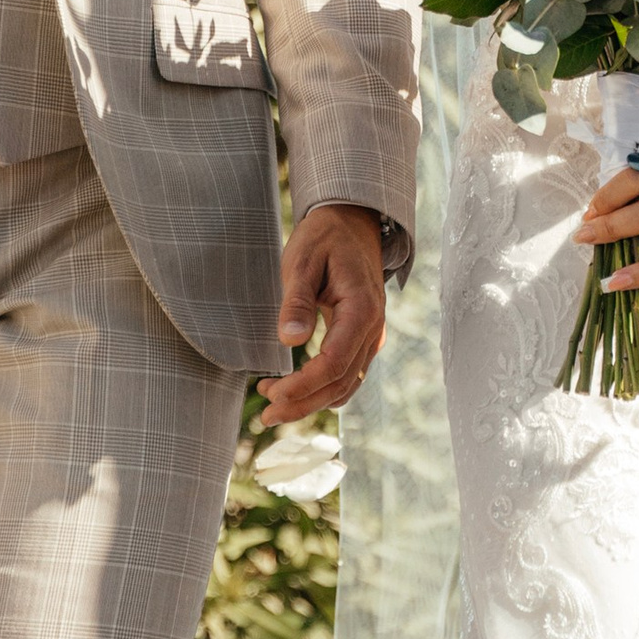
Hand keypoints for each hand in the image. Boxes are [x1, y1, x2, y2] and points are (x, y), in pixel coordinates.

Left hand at [259, 203, 386, 420]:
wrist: (351, 224)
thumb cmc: (324, 239)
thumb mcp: (303, 261)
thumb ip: (297, 301)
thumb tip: (290, 341)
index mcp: (361, 310)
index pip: (334, 364)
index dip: (303, 386)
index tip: (272, 394)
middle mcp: (372, 329)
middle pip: (341, 383)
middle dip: (303, 403)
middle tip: (266, 415)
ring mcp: (371, 336)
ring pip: (346, 385)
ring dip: (312, 402)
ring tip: (274, 409)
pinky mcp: (362, 339)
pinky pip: (348, 375)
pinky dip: (323, 391)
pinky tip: (298, 394)